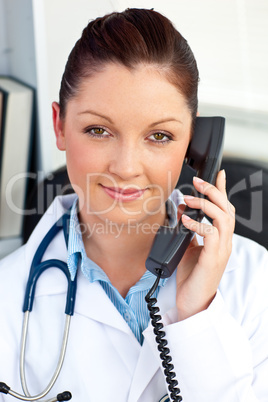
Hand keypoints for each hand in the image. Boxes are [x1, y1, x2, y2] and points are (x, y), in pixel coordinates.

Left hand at [176, 170, 234, 320]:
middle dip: (213, 191)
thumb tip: (182, 211)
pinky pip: (212, 234)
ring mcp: (221, 250)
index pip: (224, 209)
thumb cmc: (191, 276)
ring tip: (190, 199)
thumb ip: (189, 231)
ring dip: (207, 205)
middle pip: (227, 209)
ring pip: (224, 219)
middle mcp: (224, 242)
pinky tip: (186, 220)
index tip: (217, 173)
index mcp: (220, 238)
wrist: (192, 302)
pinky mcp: (213, 259)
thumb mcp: (189, 248)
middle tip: (197, 181)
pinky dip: (198, 223)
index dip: (222, 190)